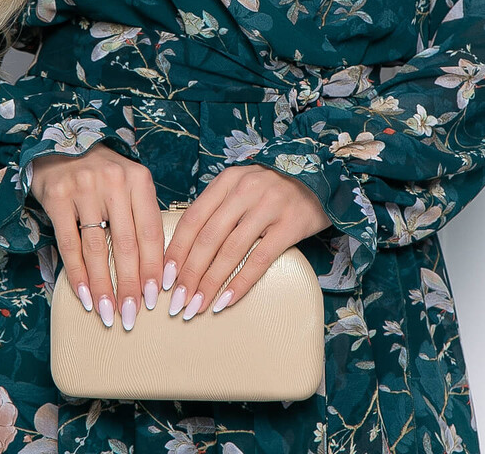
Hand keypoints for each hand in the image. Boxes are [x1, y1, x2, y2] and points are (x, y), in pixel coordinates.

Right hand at [29, 142, 161, 331]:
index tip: (157, 297)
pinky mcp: (58, 197)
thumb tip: (156, 269)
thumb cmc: (103, 174)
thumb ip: (141, 216)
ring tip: (108, 314)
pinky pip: (70, 244)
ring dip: (103, 286)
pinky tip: (84, 296)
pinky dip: (77, 274)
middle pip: (126, 244)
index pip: (150, 231)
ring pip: (97, 248)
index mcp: (139, 179)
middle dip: (131, 285)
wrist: (61, 145)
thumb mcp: (129, 184)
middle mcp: (114, 181)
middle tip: (133, 316)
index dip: (154, 267)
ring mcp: (85, 188)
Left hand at [158, 163, 331, 320]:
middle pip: (208, 238)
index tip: (164, 277)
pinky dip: (240, 283)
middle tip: (177, 301)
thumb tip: (183, 248)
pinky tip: (226, 300)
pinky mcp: (289, 225)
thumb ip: (217, 208)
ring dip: (209, 283)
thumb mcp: (242, 187)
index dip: (176, 250)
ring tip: (197, 306)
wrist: (319, 179)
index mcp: (227, 180)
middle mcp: (245, 190)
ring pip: (230, 251)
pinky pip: (259, 260)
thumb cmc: (273, 189)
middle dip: (189, 274)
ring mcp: (268, 206)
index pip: (193, 218)